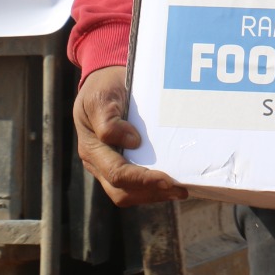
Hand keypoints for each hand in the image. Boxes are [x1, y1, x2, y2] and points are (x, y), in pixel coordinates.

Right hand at [73, 66, 186, 205]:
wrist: (106, 80)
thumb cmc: (104, 88)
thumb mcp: (101, 98)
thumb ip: (109, 121)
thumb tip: (132, 142)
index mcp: (92, 149)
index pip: (117, 173)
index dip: (142, 180)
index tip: (167, 179)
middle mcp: (99, 162)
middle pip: (122, 192)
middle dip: (152, 193)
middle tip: (181, 190)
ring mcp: (109, 165)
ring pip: (129, 193)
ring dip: (155, 195)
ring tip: (181, 190)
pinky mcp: (122, 163)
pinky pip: (135, 186)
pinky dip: (154, 188)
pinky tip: (173, 183)